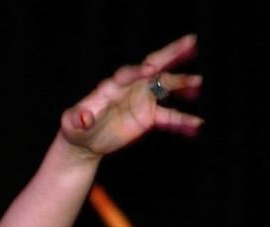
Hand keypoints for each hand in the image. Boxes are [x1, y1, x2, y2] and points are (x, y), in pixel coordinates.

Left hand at [60, 34, 202, 158]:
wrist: (85, 141)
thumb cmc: (75, 129)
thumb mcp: (72, 124)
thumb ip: (77, 119)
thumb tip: (83, 117)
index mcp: (111, 87)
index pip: (127, 74)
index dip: (138, 71)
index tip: (151, 69)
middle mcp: (130, 88)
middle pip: (153, 67)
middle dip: (171, 54)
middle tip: (191, 41)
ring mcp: (141, 101)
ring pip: (166, 88)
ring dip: (182, 84)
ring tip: (197, 82)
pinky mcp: (148, 117)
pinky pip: (169, 117)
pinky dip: (182, 121)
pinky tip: (197, 125)